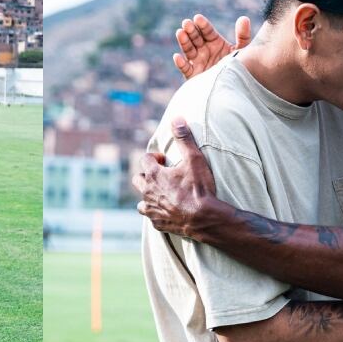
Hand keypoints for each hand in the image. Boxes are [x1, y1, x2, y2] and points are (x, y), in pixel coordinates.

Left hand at [135, 117, 222, 238]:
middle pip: (137, 180)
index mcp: (154, 175)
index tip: (165, 160)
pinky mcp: (158, 223)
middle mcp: (148, 192)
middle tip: (163, 175)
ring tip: (163, 194)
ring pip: (141, 202)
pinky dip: (156, 213)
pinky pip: (151, 217)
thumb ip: (184, 138)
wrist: (205, 218)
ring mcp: (152, 209)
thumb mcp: (194, 159)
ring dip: (149, 196)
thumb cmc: (199, 188)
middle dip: (147, 175)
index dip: (155, 157)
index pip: (145, 160)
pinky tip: (167, 211)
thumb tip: (177, 118)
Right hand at [172, 14, 251, 79]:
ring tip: (180, 33)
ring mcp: (198, 62)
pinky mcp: (194, 76)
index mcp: (215, 42)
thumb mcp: (242, 50)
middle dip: (190, 30)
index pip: (207, 31)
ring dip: (184, 42)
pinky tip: (177, 57)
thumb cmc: (240, 67)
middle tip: (186, 23)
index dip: (202, 25)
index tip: (198, 18)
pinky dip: (181, 64)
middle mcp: (204, 50)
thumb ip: (243, 35)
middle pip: (196, 38)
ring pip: (189, 50)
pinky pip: (186, 69)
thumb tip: (244, 18)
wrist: (237, 88)